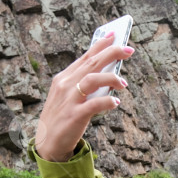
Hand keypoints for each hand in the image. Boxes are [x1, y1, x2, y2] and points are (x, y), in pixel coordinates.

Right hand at [34, 33, 134, 161]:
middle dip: (111, 53)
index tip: (115, 35)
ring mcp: (69, 100)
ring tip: (124, 84)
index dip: (100, 45)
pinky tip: (116, 103)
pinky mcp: (74, 116)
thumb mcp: (70, 96)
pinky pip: (93, 105)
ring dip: (111, 78)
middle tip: (129, 50)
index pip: (85, 57)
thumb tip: (109, 75)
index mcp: (64, 78)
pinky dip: (107, 102)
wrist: (48, 143)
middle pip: (91, 64)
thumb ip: (85, 84)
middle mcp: (65, 85)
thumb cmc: (63, 117)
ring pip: (92, 80)